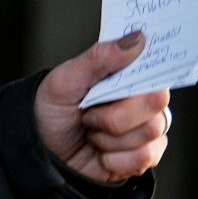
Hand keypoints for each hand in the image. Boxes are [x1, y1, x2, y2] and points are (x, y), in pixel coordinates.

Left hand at [33, 31, 171, 183]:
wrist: (41, 152)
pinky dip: (114, 159)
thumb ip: (98, 59)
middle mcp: (142, 101)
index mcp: (126, 76)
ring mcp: (145, 129)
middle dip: (113, 116)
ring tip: (91, 132)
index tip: (133, 82)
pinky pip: (144, 158)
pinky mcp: (144, 156)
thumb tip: (136, 39)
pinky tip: (100, 152)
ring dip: (110, 138)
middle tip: (88, 114)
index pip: (156, 69)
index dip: (151, 74)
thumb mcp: (65, 81)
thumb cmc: (51, 111)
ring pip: (150, 133)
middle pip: (154, 104)